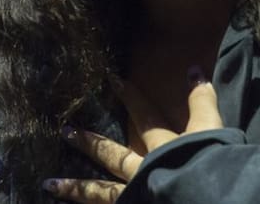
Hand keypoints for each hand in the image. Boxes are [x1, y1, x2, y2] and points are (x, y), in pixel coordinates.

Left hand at [44, 69, 223, 202]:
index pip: (145, 118)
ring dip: (74, 188)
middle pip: (111, 154)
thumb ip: (202, 101)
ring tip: (47, 184)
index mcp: (163, 148)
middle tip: (63, 130)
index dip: (130, 96)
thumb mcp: (212, 128)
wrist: (208, 194)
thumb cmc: (211, 163)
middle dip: (87, 141)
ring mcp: (135, 195)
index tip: (111, 79)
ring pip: (99, 192)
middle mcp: (143, 171)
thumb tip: (194, 68)